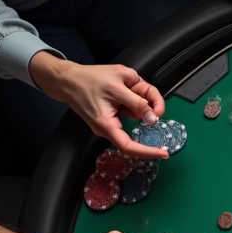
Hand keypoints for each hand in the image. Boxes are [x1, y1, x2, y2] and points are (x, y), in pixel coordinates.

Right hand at [30, 52, 167, 159]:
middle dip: (148, 116)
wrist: (66, 78)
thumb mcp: (117, 85)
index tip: (164, 153)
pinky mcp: (109, 118)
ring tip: (134, 86)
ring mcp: (107, 124)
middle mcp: (106, 129)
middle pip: (135, 131)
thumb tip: (153, 119)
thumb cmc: (89, 79)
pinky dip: (134, 104)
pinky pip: (127, 114)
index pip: (129, 147)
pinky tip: (130, 90)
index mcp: (106, 124)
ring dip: (141, 105)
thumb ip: (137, 102)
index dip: (148, 152)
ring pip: (133, 119)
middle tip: (154, 101)